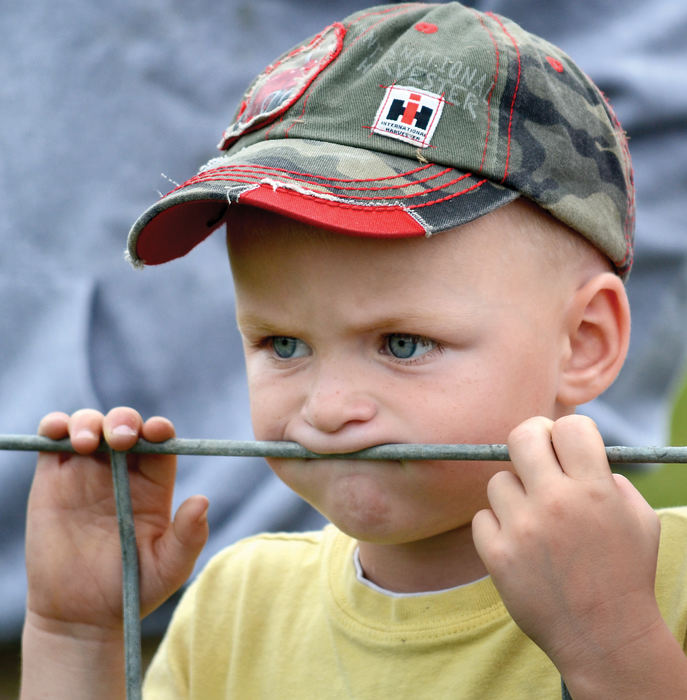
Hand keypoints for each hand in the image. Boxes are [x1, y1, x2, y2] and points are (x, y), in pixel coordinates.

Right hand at [26, 407, 208, 638]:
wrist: (80, 617)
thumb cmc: (132, 590)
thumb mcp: (169, 567)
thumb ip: (188, 536)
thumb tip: (202, 501)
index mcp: (154, 484)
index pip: (160, 442)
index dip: (159, 430)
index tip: (156, 431)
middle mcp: (122, 471)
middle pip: (126, 425)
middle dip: (125, 420)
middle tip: (122, 439)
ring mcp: (86, 472)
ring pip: (89, 424)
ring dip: (89, 422)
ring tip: (90, 443)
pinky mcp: (53, 479)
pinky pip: (53, 441)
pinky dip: (54, 426)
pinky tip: (58, 432)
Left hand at [472, 415, 661, 680]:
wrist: (604, 638)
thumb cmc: (625, 575)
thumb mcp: (638, 519)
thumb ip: (609, 479)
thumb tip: (573, 452)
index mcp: (595, 490)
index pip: (570, 425)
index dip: (567, 431)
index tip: (564, 444)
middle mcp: (557, 502)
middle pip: (522, 435)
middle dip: (530, 441)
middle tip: (535, 458)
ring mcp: (523, 528)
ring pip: (498, 480)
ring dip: (514, 495)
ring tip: (533, 521)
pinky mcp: (497, 554)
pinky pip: (482, 517)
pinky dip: (496, 528)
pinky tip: (518, 545)